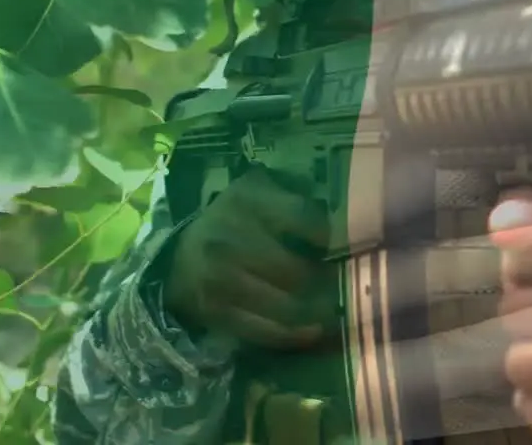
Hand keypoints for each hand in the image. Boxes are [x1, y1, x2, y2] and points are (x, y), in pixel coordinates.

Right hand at [164, 164, 331, 348]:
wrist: (181, 258)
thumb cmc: (237, 222)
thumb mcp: (261, 196)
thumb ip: (298, 203)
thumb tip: (348, 224)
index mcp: (244, 200)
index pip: (300, 216)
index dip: (329, 236)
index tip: (350, 246)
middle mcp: (227, 238)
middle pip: (293, 269)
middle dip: (324, 279)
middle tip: (344, 284)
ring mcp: (217, 278)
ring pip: (283, 304)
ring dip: (315, 311)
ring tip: (336, 310)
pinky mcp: (214, 312)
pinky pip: (263, 330)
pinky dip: (293, 334)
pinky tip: (314, 331)